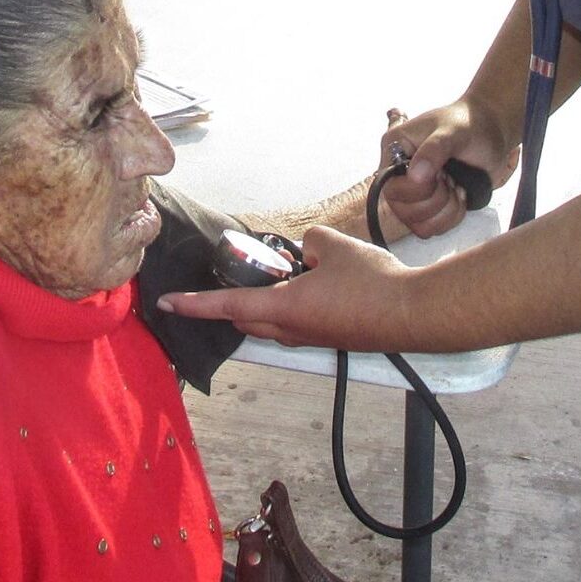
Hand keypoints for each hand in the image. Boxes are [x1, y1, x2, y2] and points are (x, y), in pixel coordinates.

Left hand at [159, 225, 415, 350]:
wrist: (412, 313)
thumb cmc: (373, 283)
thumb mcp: (334, 246)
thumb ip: (310, 242)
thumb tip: (308, 251)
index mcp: (284, 308)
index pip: (226, 305)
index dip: (193, 304)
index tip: (168, 304)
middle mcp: (291, 330)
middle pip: (244, 319)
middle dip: (231, 301)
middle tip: (238, 274)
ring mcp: (311, 338)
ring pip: (270, 324)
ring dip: (263, 305)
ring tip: (280, 275)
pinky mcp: (330, 338)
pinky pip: (295, 325)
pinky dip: (290, 307)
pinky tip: (314, 285)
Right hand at [382, 100, 519, 238]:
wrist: (493, 130)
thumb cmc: (471, 124)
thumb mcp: (454, 132)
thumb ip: (434, 150)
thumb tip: (415, 177)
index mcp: (394, 148)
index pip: (390, 188)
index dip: (418, 190)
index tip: (441, 172)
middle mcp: (399, 172)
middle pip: (401, 211)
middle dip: (435, 200)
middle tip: (450, 179)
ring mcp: (414, 191)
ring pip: (418, 225)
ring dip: (445, 210)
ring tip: (456, 186)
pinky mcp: (430, 205)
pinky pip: (432, 229)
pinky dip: (452, 217)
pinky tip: (460, 194)